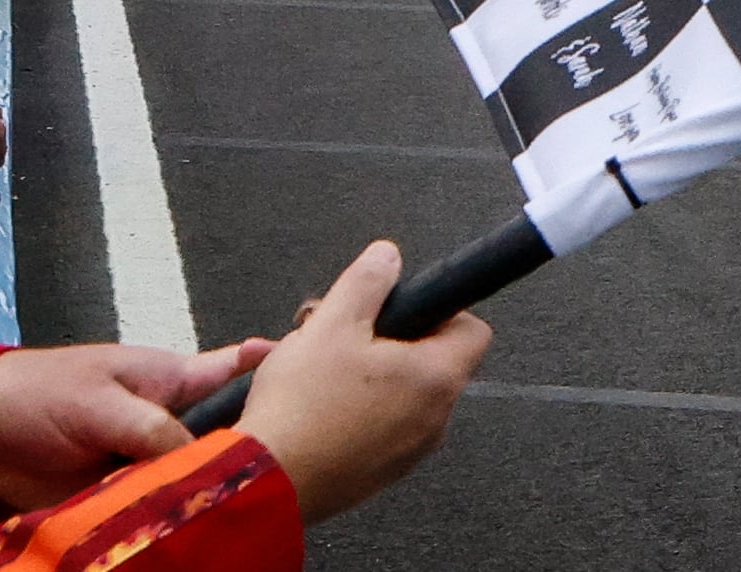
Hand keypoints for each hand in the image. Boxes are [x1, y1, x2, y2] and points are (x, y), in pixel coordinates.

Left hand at [0, 340, 274, 515]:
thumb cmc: (38, 394)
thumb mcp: (100, 400)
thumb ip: (151, 427)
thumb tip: (199, 460)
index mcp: (173, 380)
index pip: (237, 370)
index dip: (275, 373)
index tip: (311, 386)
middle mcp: (171, 424)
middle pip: (227, 439)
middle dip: (245, 456)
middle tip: (271, 476)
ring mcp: (150, 465)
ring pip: (195, 483)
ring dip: (202, 497)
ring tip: (231, 511)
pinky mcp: (127, 502)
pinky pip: (159, 515)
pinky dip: (168, 525)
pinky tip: (187, 533)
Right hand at [237, 240, 490, 523]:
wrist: (267, 482)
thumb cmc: (301, 410)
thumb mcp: (332, 322)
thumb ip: (367, 280)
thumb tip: (387, 258)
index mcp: (436, 378)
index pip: (473, 329)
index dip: (439, 308)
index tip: (403, 305)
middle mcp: (434, 419)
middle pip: (431, 360)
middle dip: (389, 338)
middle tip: (346, 331)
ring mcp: (409, 451)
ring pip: (400, 392)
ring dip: (368, 372)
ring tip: (322, 365)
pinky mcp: (381, 472)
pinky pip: (381, 425)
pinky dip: (357, 407)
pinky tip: (317, 401)